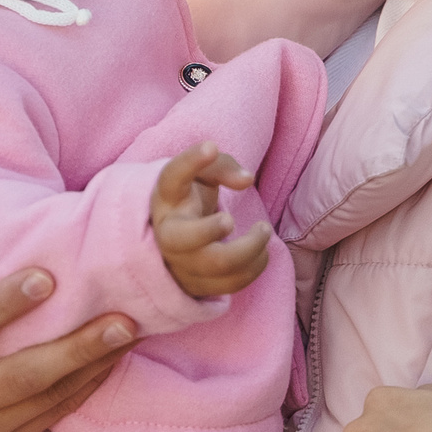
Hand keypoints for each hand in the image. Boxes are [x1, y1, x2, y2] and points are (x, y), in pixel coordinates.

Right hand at [0, 231, 134, 431]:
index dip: (0, 308)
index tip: (45, 277)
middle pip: (15, 379)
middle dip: (73, 350)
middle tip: (122, 319)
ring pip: (40, 404)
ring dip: (90, 370)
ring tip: (131, 334)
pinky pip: (44, 422)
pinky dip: (81, 393)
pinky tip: (111, 362)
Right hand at [150, 141, 271, 299]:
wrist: (178, 237)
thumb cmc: (192, 197)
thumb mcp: (203, 173)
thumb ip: (224, 166)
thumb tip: (246, 180)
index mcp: (166, 198)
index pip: (171, 177)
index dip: (189, 161)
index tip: (211, 146)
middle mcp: (167, 232)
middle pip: (183, 239)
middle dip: (212, 229)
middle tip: (232, 217)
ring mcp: (180, 263)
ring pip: (214, 264)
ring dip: (249, 249)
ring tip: (264, 230)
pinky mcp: (197, 285)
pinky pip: (229, 284)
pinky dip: (254, 269)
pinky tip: (262, 253)